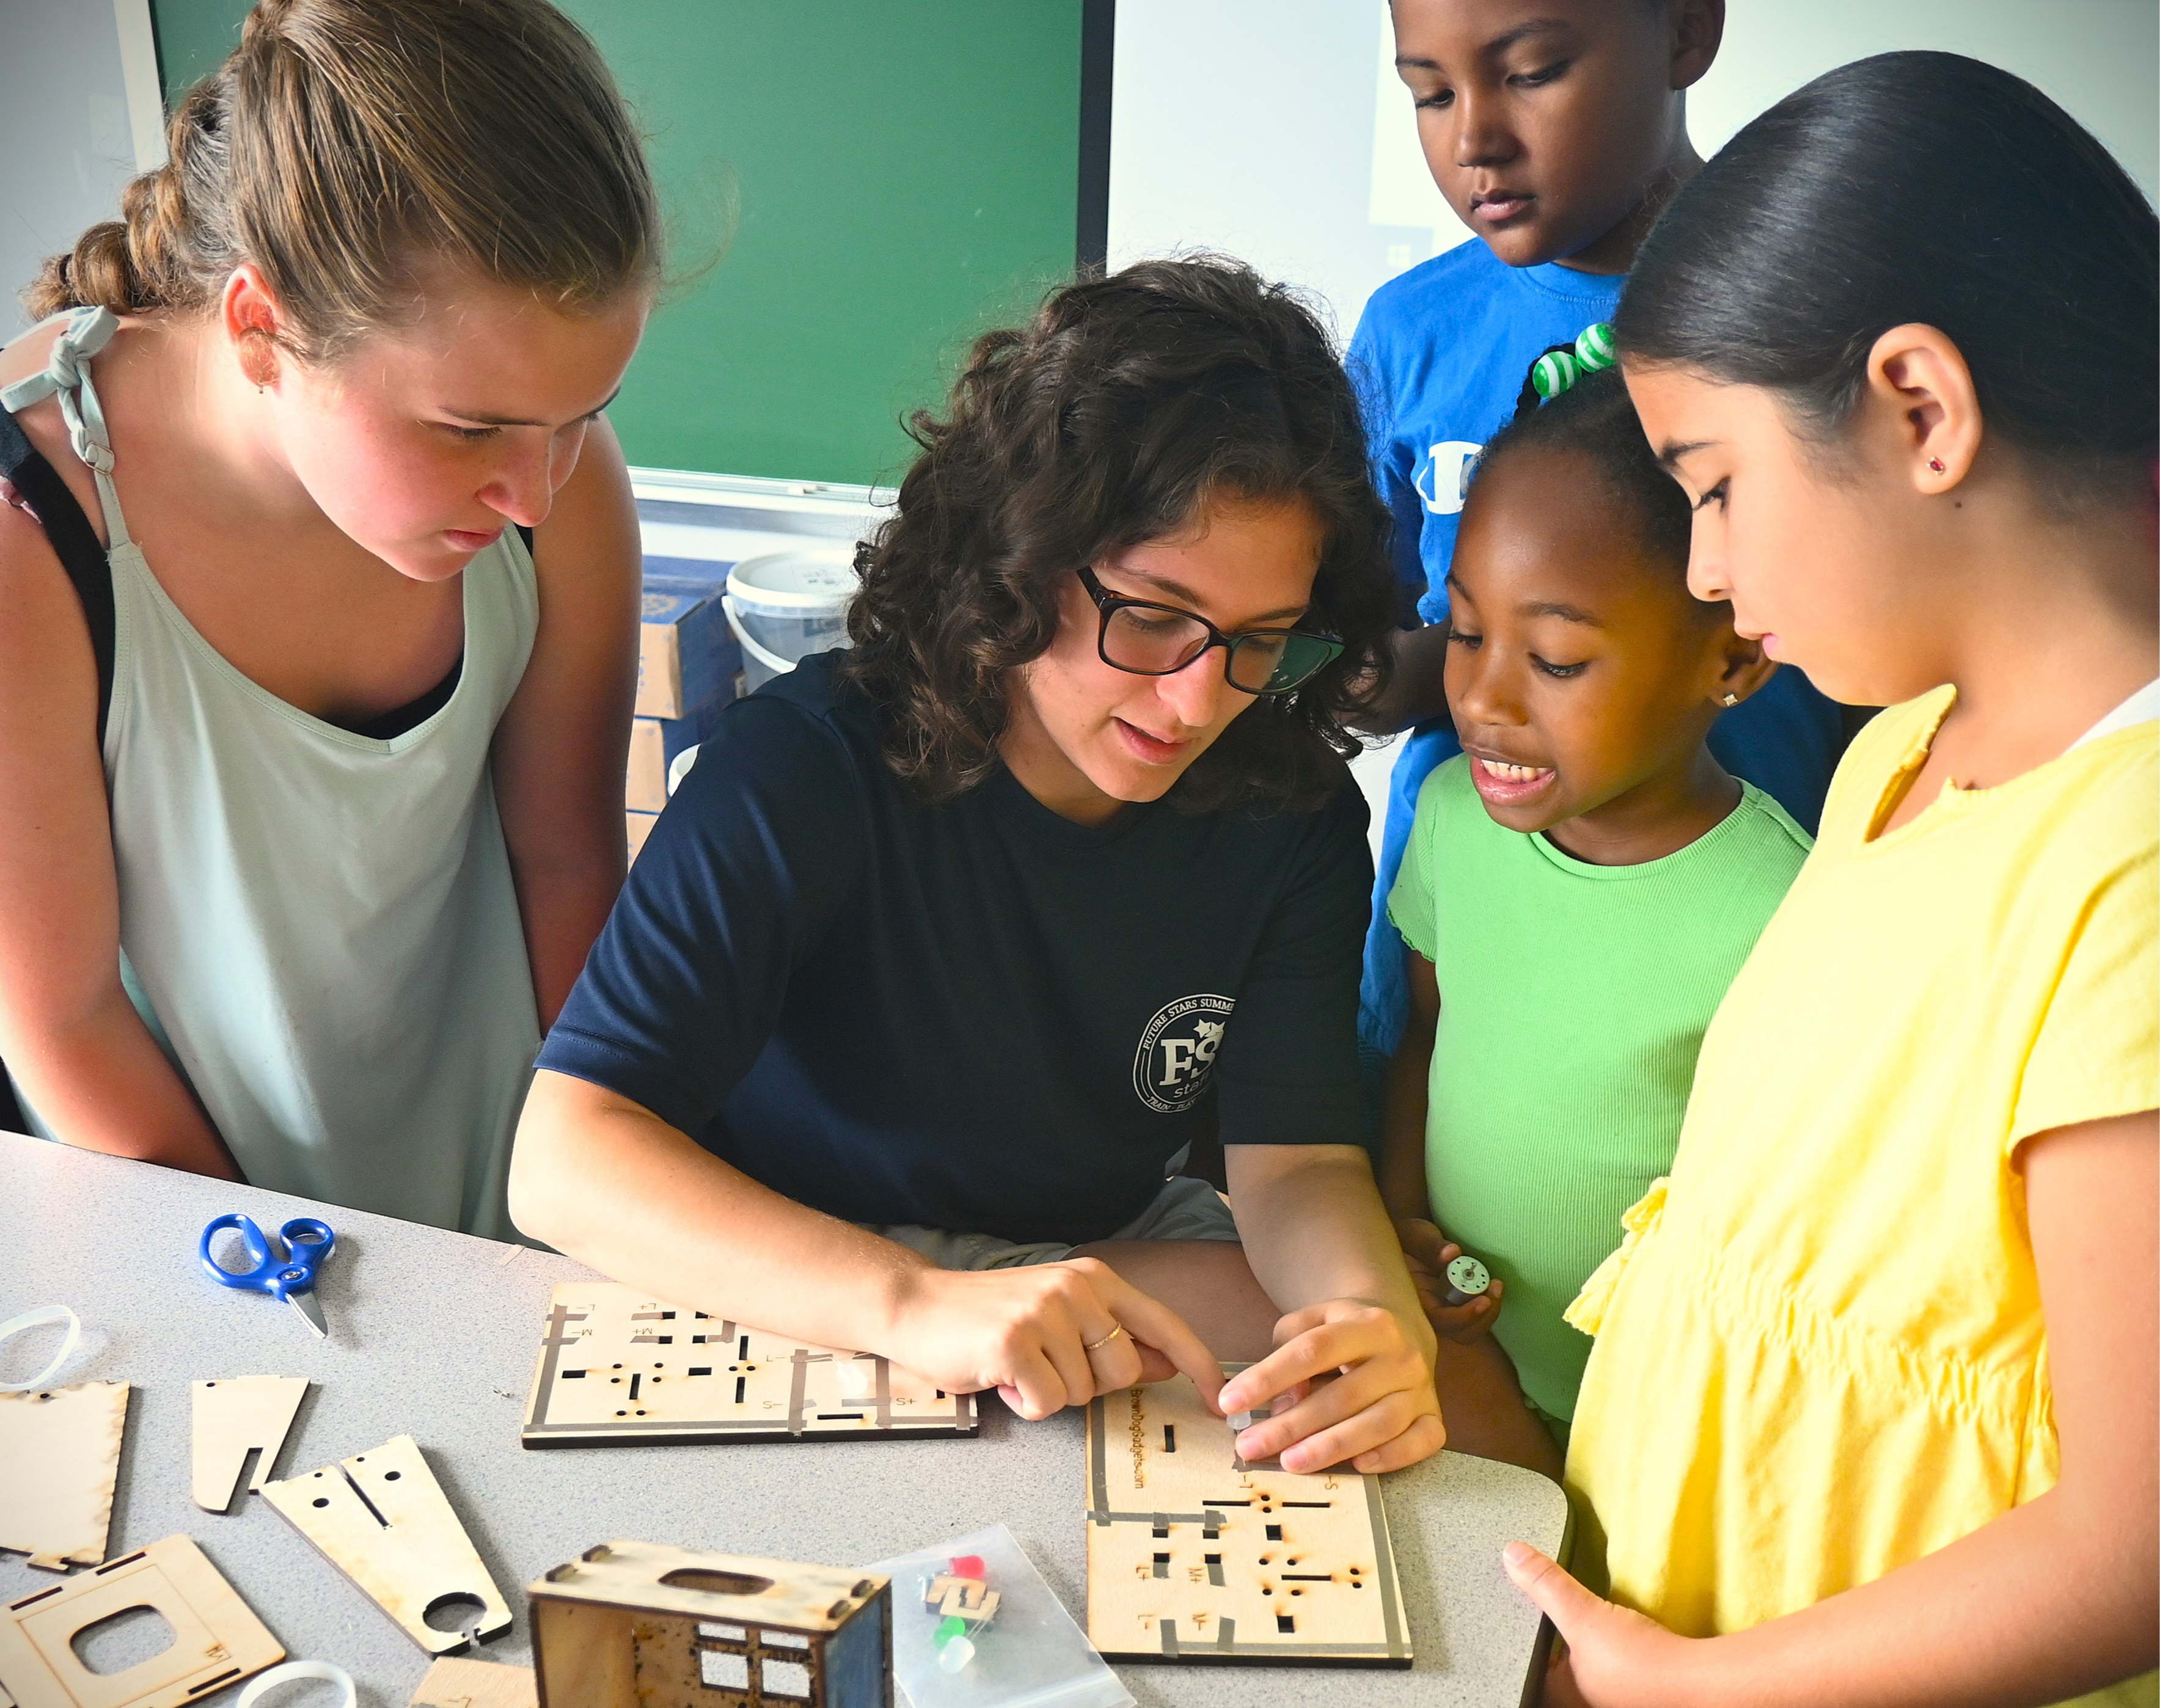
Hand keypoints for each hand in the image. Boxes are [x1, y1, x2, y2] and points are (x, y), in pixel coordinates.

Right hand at [885, 1256, 1224, 1420]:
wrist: (919, 1307)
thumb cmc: (993, 1319)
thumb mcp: (1061, 1317)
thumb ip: (1114, 1337)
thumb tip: (1170, 1363)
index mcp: (1095, 1279)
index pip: (1164, 1323)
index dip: (1199, 1363)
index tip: (1221, 1399)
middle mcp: (1076, 1288)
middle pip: (1123, 1369)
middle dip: (1089, 1383)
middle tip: (1046, 1365)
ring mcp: (1044, 1312)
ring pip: (1082, 1392)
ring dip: (1049, 1393)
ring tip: (1018, 1367)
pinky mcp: (1013, 1342)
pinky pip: (1046, 1402)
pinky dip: (1024, 1403)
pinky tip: (1001, 1377)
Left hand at [1216, 1298, 1442, 1473]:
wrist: (1401, 1327)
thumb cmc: (1343, 1330)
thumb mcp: (1311, 1322)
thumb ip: (1288, 1351)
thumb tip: (1283, 1404)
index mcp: (1367, 1323)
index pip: (1312, 1350)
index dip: (1269, 1377)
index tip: (1230, 1402)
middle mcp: (1401, 1354)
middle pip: (1342, 1394)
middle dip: (1292, 1425)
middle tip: (1251, 1446)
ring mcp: (1422, 1388)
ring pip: (1379, 1423)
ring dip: (1332, 1447)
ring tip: (1290, 1463)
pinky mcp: (1434, 1416)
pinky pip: (1422, 1442)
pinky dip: (1393, 1456)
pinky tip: (1358, 1466)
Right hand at [1397, 1217, 1501, 1342]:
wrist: (1407, 1239)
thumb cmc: (1406, 1237)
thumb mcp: (1415, 1236)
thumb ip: (1430, 1246)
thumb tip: (1452, 1253)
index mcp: (1413, 1299)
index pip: (1438, 1320)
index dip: (1462, 1316)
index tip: (1483, 1300)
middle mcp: (1428, 1312)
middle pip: (1459, 1332)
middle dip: (1482, 1316)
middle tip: (1495, 1288)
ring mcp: (1443, 1311)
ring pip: (1469, 1330)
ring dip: (1489, 1313)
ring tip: (1496, 1285)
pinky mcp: (1455, 1307)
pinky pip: (1474, 1317)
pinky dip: (1487, 1306)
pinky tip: (1492, 1285)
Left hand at [1503, 1543, 1699, 1707]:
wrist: (1703, 1682)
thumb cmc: (1636, 1660)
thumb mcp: (1584, 1617)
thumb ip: (1549, 1587)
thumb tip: (1510, 1554)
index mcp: (1564, 1695)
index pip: (1532, 1671)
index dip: (1525, 1646)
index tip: (1522, 1619)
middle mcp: (1588, 1701)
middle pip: (1560, 1670)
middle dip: (1554, 1646)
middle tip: (1546, 1614)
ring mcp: (1617, 1698)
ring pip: (1588, 1668)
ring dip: (1584, 1648)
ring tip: (1577, 1618)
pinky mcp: (1644, 1690)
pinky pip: (1614, 1667)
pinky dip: (1609, 1649)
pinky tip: (1615, 1632)